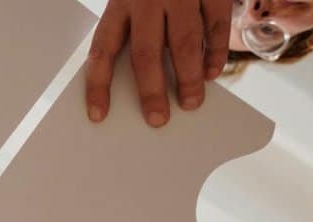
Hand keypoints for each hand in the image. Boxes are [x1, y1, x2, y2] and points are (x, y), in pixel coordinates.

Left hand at [86, 0, 231, 126]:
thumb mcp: (131, 0)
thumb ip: (132, 32)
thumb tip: (141, 84)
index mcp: (118, 4)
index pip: (102, 50)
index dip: (98, 85)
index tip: (98, 115)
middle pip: (146, 52)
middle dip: (151, 90)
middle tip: (157, 119)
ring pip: (183, 42)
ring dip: (188, 77)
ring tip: (190, 103)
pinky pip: (215, 24)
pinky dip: (214, 52)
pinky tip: (211, 73)